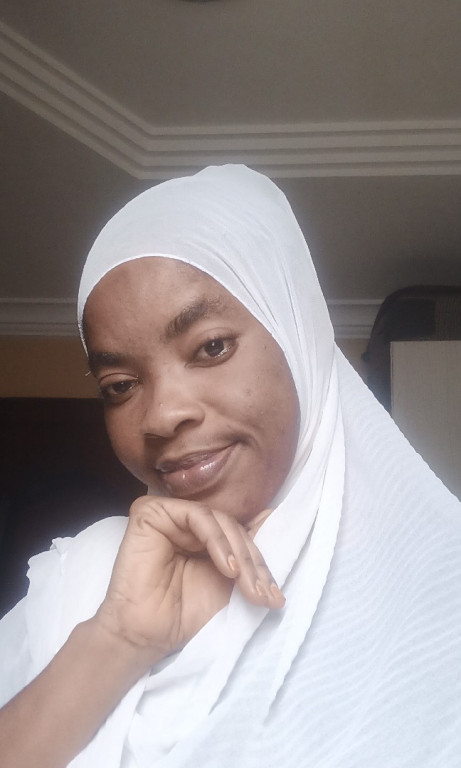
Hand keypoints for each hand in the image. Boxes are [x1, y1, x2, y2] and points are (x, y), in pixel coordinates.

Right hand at [95, 496, 283, 664]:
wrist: (148, 637)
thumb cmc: (185, 615)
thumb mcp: (230, 585)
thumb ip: (248, 552)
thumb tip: (272, 515)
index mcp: (203, 538)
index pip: (240, 535)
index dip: (260, 563)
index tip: (275, 596)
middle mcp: (186, 523)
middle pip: (233, 527)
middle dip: (253, 562)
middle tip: (264, 594)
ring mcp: (169, 516)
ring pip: (219, 520)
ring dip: (239, 553)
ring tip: (245, 583)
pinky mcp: (152, 513)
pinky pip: (197, 516)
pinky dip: (218, 540)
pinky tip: (227, 568)